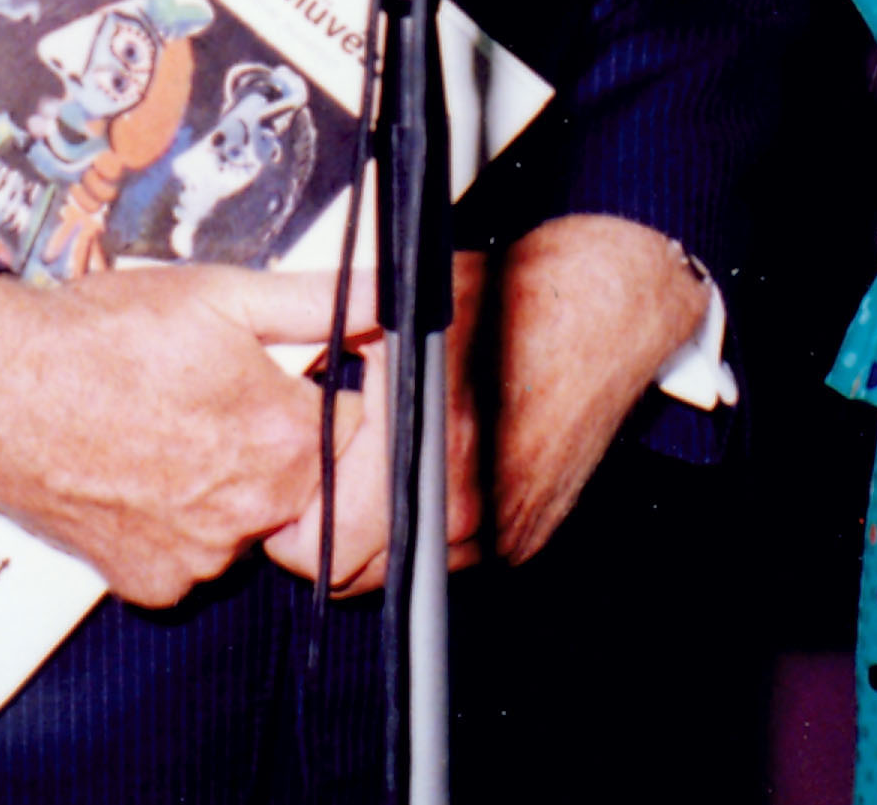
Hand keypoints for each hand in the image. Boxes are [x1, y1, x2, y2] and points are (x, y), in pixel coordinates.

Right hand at [0, 264, 356, 605]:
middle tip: (212, 397)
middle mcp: (253, 512)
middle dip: (272, 440)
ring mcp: (201, 557)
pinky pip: (189, 556)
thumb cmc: (103, 334)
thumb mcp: (219, 293)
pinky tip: (138, 471)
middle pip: (300, 479)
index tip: (280, 374)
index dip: (320, 391)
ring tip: (166, 428)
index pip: (354, 426)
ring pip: (244, 520)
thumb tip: (388, 292)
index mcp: (284, 441)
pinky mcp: (152, 582)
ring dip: (223, 483)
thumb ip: (317, 300)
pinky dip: (174, 522)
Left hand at [263, 215, 706, 589]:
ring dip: (373, 542)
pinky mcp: (522, 540)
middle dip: (324, 540)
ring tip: (362, 483)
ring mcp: (499, 533)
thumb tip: (277, 400)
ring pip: (401, 574)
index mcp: (428, 454)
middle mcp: (466, 509)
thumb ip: (331, 359)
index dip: (291, 526)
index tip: (284, 498)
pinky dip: (423, 535)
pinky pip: (449, 561)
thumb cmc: (504, 300)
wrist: (600, 315)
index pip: (327, 546)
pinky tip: (419, 483)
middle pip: (357, 576)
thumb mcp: (398, 313)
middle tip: (312, 493)